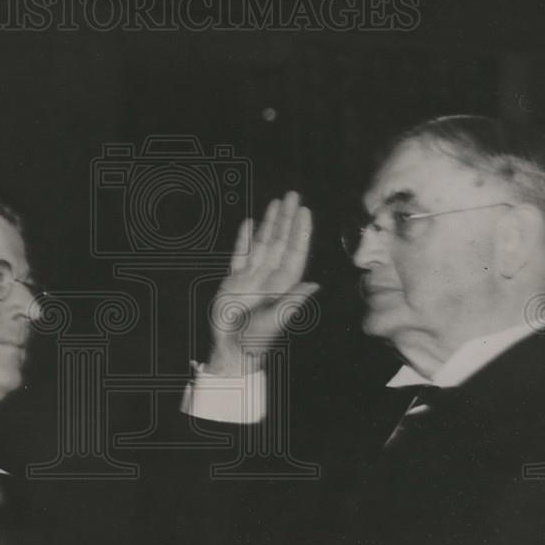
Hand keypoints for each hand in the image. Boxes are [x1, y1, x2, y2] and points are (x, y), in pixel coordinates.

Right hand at [206, 191, 318, 375]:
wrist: (230, 349)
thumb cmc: (255, 340)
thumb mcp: (276, 321)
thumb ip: (292, 302)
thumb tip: (314, 285)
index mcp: (283, 285)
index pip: (294, 252)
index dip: (300, 231)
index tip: (304, 211)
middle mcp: (270, 277)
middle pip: (281, 241)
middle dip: (287, 219)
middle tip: (293, 195)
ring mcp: (252, 277)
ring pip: (263, 243)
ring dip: (270, 223)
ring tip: (275, 202)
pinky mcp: (234, 280)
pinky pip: (241, 254)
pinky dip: (244, 239)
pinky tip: (250, 224)